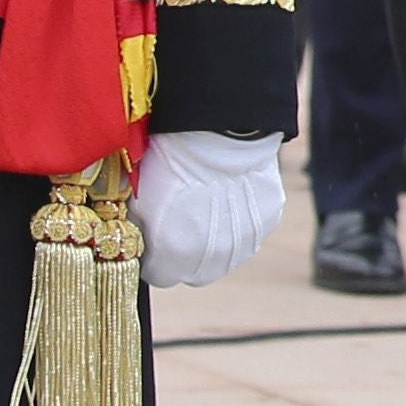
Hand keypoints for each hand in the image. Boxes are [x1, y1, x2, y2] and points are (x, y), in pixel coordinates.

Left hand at [134, 130, 286, 286]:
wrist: (215, 130)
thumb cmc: (169, 161)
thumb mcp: (138, 199)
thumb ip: (141, 231)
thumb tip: (140, 239)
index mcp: (171, 256)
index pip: (160, 276)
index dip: (156, 257)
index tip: (155, 239)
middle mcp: (210, 260)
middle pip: (194, 274)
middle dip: (185, 256)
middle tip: (182, 225)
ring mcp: (243, 243)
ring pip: (226, 257)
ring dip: (215, 242)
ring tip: (208, 208)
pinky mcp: (266, 222)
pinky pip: (250, 232)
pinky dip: (241, 222)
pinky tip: (231, 195)